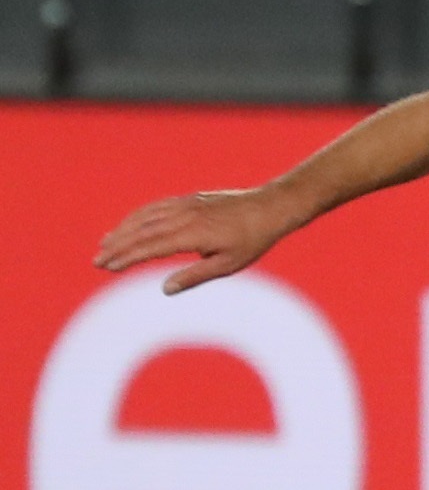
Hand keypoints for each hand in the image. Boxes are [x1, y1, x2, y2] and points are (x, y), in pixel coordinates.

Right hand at [93, 185, 297, 293]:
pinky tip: (129, 225)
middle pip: (142, 231)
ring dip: (123, 229)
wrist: (269, 207)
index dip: (127, 257)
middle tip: (97, 260)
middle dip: (117, 246)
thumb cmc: (252, 240)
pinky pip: (156, 206)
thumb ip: (195, 276)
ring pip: (146, 216)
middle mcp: (184, 216)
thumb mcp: (228, 265)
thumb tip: (165, 289)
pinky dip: (138, 215)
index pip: (151, 246)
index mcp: (193, 234)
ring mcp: (185, 205)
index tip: (108, 267)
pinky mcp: (188, 199)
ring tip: (105, 243)